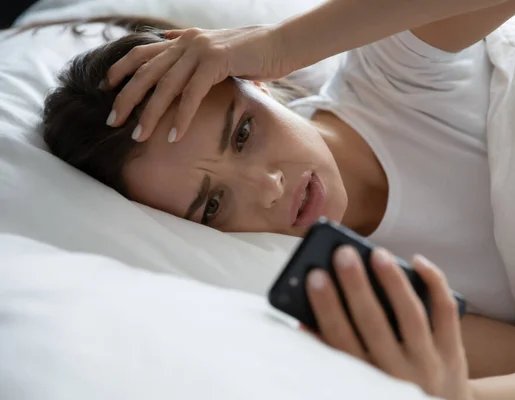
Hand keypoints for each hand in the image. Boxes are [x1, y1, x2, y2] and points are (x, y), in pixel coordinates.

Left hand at [105, 25, 290, 141]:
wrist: (282, 44)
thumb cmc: (254, 54)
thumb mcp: (218, 53)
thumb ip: (195, 57)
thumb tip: (177, 59)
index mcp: (184, 39)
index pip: (142, 52)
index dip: (120, 69)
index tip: (104, 88)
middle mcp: (187, 41)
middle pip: (146, 71)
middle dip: (126, 97)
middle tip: (112, 120)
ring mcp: (200, 50)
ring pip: (165, 86)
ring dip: (149, 114)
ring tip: (138, 136)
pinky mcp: (216, 62)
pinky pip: (192, 94)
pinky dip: (182, 117)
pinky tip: (174, 136)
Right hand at [306, 246, 472, 399]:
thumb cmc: (387, 384)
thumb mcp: (359, 379)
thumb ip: (332, 352)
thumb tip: (305, 319)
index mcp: (367, 380)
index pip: (340, 340)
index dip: (327, 307)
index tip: (316, 277)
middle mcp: (397, 374)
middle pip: (374, 324)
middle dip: (356, 286)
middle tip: (343, 254)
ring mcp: (429, 363)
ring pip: (411, 315)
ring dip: (392, 281)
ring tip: (378, 253)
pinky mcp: (453, 353)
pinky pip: (445, 312)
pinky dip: (434, 283)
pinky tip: (417, 261)